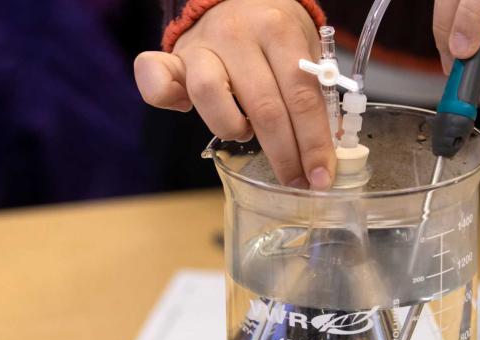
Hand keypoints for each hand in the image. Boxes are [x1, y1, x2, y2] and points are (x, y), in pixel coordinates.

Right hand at [134, 0, 334, 189]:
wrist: (238, 0)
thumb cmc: (275, 35)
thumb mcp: (304, 50)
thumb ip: (312, 93)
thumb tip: (325, 152)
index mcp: (279, 31)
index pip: (301, 96)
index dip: (313, 143)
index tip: (320, 177)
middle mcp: (238, 35)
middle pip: (264, 106)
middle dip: (284, 154)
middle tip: (295, 181)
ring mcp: (202, 45)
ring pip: (209, 94)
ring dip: (232, 127)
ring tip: (246, 134)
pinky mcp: (174, 56)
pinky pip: (155, 78)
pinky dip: (164, 98)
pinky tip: (183, 109)